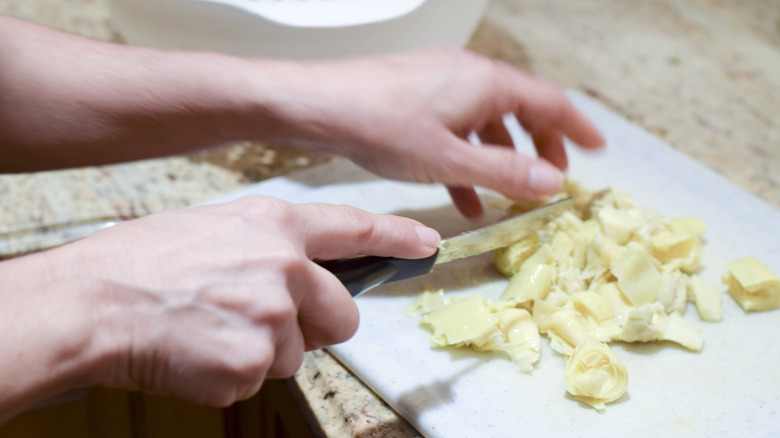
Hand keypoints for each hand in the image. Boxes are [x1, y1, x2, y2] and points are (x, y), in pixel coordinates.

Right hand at [42, 196, 439, 405]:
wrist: (92, 302)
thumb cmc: (142, 261)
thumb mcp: (216, 227)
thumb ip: (271, 245)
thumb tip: (304, 273)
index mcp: (275, 226)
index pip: (356, 228)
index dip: (397, 235)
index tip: (427, 242)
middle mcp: (285, 269)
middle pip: (342, 313)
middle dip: (317, 324)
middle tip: (270, 320)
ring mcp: (272, 319)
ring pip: (296, 352)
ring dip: (263, 349)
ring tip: (212, 328)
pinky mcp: (252, 365)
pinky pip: (259, 378)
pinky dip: (233, 373)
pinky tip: (199, 350)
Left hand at [279, 46, 604, 217]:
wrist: (316, 105)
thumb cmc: (381, 125)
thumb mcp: (450, 159)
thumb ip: (504, 173)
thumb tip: (553, 183)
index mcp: (487, 81)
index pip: (549, 101)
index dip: (576, 128)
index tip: (597, 150)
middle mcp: (468, 74)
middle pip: (520, 108)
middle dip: (539, 146)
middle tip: (552, 178)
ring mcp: (440, 83)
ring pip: (486, 120)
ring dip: (501, 157)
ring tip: (509, 195)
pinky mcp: (415, 96)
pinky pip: (455, 126)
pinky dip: (467, 157)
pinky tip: (464, 197)